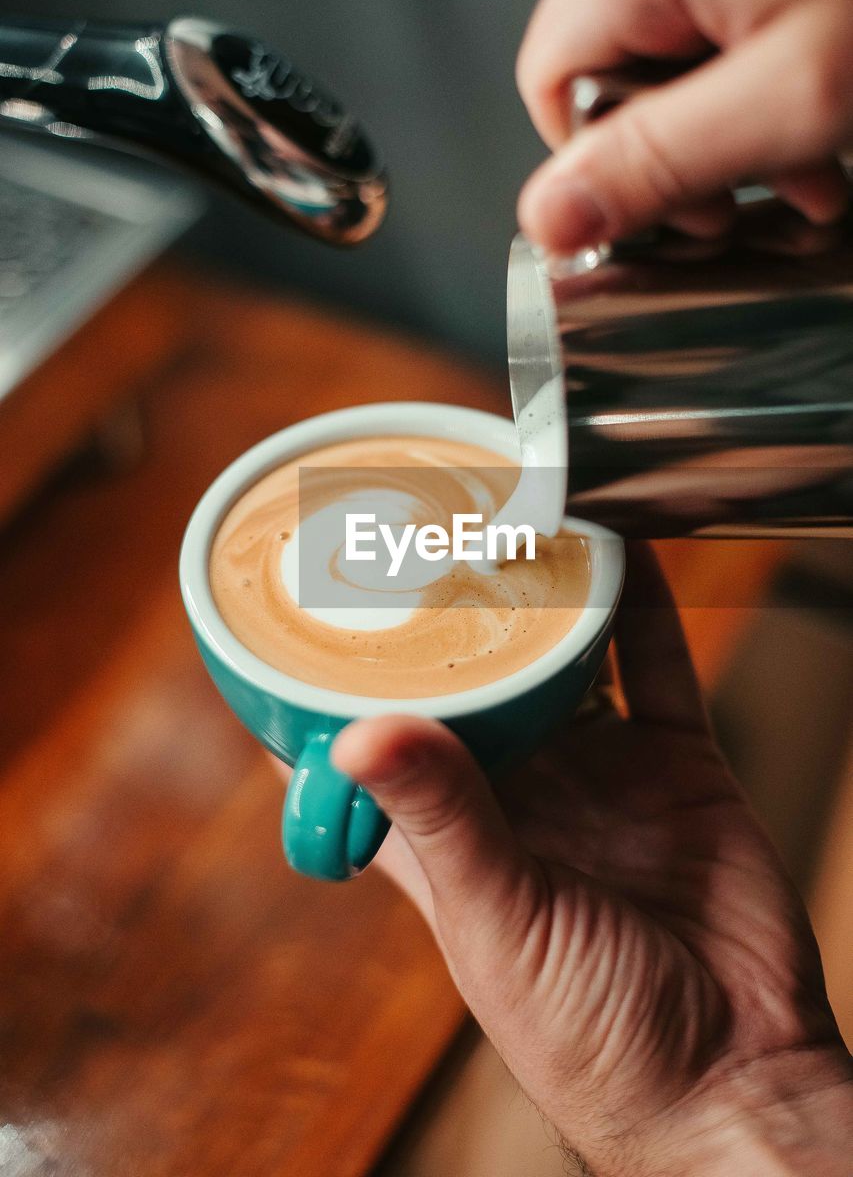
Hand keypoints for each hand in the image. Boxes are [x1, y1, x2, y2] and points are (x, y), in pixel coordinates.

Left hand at [331, 544, 851, 1174]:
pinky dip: (638, 609)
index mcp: (448, 841)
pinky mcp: (675, 763)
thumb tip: (359, 735)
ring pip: (558, 663)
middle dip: (447, 622)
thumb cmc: (596, 1040)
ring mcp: (598, 773)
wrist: (734, 1075)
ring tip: (513, 524)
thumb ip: (444, 820)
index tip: (303, 624)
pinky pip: (655, 669)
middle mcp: (518, 796)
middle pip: (471, 687)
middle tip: (420, 537)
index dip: (336, 695)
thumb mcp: (499, 923)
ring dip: (539, 602)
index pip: (372, 754)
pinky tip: (617, 550)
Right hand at [516, 0, 852, 252]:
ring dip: (742, 119)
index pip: (551, 77)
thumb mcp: (793, 92)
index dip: (601, 162)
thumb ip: (661, 162)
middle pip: (619, 63)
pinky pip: (736, 8)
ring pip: (686, 44)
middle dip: (688, 149)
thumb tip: (544, 222)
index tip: (682, 204)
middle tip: (764, 194)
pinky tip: (828, 97)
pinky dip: (773, 66)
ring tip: (817, 158)